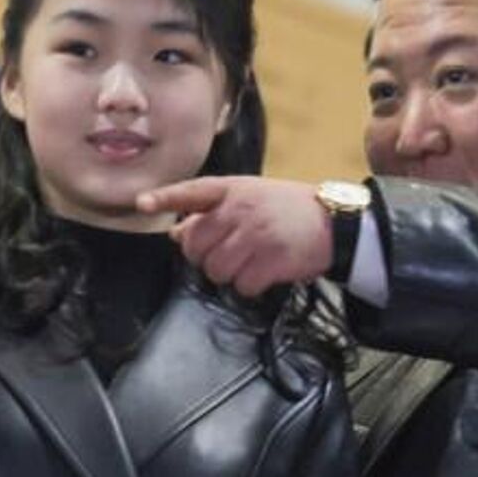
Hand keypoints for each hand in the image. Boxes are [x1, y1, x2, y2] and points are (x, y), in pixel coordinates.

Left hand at [138, 177, 331, 296]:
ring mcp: (256, 234)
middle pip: (196, 246)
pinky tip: (266, 272)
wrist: (336, 223)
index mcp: (233, 190)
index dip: (166, 198)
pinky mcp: (271, 260)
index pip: (192, 192)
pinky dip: (251, 286)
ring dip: (229, 274)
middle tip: (231, 252)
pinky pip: (242, 286)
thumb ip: (213, 213)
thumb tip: (176, 234)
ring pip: (215, 270)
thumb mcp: (250, 199)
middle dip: (206, 257)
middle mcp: (241, 209)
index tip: (141, 203)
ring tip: (251, 261)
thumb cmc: (288, 210)